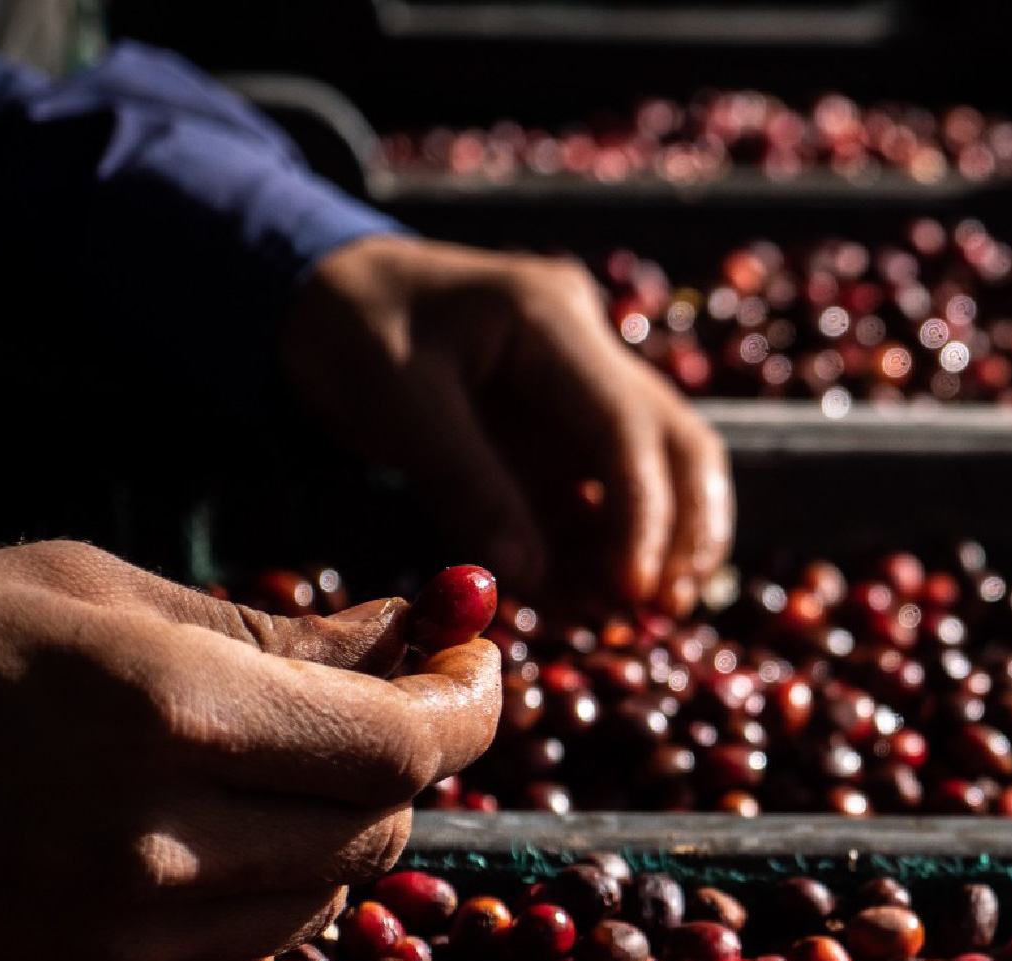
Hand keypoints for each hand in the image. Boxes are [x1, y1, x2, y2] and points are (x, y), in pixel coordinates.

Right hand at [0, 542, 499, 960]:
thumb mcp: (106, 593)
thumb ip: (280, 631)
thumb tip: (421, 637)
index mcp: (172, 712)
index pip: (403, 741)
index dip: (468, 706)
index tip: (477, 669)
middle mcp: (165, 841)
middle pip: (381, 825)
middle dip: (397, 761)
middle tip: (372, 706)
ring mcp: (130, 939)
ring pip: (328, 899)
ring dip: (333, 834)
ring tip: (265, 770)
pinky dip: (268, 904)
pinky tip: (209, 847)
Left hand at [280, 235, 733, 616]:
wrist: (326, 292)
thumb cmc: (352, 329)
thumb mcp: (394, 401)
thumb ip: (466, 484)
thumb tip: (530, 576)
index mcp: (552, 321)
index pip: (629, 425)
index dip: (646, 513)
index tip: (634, 587)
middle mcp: (590, 350)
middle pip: (680, 444)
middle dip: (685, 532)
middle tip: (664, 611)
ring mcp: (585, 392)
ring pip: (662, 473)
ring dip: (657, 548)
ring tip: (622, 617)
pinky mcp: (565, 433)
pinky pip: (607, 497)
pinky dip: (606, 550)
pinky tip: (583, 597)